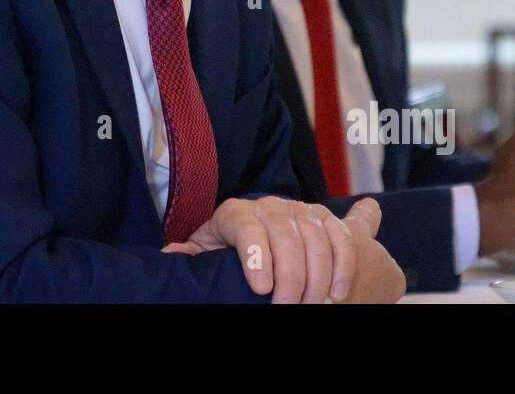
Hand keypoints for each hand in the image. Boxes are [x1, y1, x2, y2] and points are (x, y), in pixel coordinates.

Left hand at [161, 196, 403, 302]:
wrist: (258, 233)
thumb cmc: (228, 248)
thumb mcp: (209, 250)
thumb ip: (194, 253)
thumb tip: (171, 254)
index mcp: (236, 213)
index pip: (246, 228)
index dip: (256, 256)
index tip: (261, 288)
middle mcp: (269, 206)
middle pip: (285, 235)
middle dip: (290, 275)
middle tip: (287, 307)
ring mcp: (300, 210)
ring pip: (316, 236)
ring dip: (318, 274)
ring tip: (312, 305)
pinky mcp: (325, 219)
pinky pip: (340, 238)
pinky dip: (343, 265)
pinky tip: (337, 293)